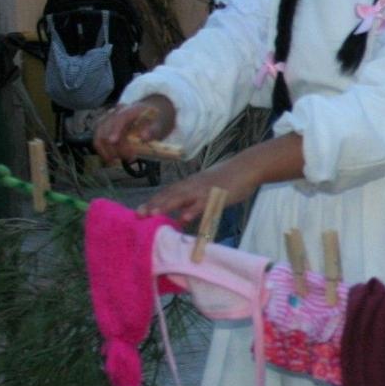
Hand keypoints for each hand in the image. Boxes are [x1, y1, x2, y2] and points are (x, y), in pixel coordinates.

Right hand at [93, 97, 175, 163]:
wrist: (147, 115)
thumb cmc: (153, 122)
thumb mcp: (158, 125)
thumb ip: (152, 130)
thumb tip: (144, 137)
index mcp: (131, 109)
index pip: (120, 118)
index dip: (114, 129)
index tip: (112, 141)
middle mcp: (116, 112)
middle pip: (106, 128)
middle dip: (115, 146)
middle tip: (131, 158)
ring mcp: (107, 119)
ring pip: (98, 135)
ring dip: (107, 151)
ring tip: (121, 160)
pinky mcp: (101, 128)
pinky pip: (97, 141)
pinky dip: (102, 152)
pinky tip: (111, 160)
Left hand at [137, 150, 269, 226]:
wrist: (247, 167)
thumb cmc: (229, 178)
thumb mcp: (209, 189)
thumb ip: (195, 202)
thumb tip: (183, 217)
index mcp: (190, 183)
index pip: (168, 192)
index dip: (153, 201)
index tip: (139, 210)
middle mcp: (193, 185)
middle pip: (169, 195)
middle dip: (153, 204)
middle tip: (137, 215)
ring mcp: (204, 189)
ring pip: (181, 198)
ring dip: (166, 205)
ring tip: (152, 214)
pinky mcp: (217, 194)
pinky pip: (203, 204)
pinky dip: (193, 210)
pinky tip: (184, 218)